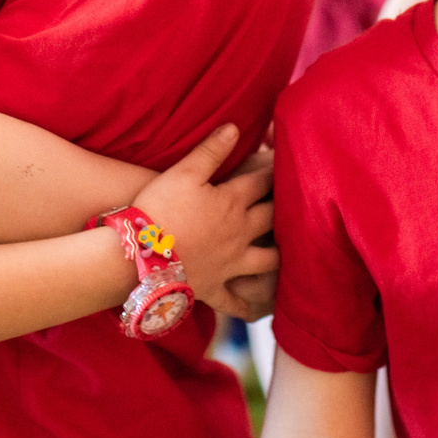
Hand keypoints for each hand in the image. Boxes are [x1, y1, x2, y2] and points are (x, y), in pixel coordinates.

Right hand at [131, 124, 278, 315]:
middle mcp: (240, 233)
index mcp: (232, 202)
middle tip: (299, 201)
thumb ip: (211, 150)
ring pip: (268, 260)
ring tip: (292, 252)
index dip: (275, 168)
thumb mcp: (183, 172)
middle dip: (286, 207)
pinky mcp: (215, 287)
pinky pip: (237, 301)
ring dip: (281, 255)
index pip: (262, 181)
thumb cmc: (158, 208)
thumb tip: (235, 127)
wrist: (138, 255)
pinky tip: (261, 310)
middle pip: (273, 217)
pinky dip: (249, 306)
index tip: (288, 159)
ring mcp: (231, 263)